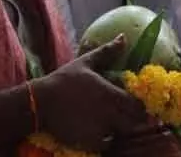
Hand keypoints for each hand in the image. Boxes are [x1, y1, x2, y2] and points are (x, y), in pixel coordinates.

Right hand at [34, 35, 155, 152]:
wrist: (40, 102)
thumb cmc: (63, 80)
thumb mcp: (86, 62)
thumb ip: (107, 51)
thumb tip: (123, 37)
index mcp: (110, 93)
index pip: (137, 104)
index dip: (140, 106)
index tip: (138, 104)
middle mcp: (109, 112)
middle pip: (134, 121)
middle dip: (136, 120)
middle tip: (130, 116)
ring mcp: (100, 129)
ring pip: (122, 134)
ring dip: (124, 130)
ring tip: (117, 124)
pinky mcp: (89, 142)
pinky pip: (108, 144)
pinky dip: (109, 140)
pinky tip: (103, 133)